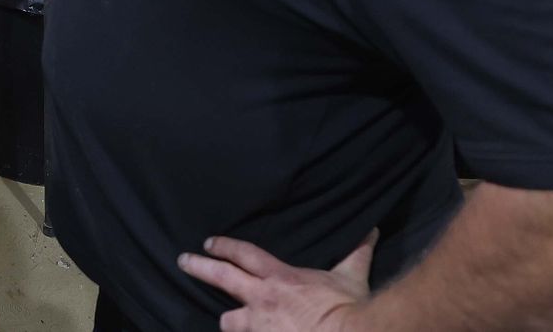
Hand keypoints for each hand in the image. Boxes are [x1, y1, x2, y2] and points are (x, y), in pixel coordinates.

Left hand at [177, 230, 376, 331]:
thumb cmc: (348, 308)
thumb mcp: (351, 276)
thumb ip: (357, 252)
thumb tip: (370, 230)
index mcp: (279, 279)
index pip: (243, 254)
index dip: (224, 246)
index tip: (208, 243)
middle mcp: (262, 300)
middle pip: (221, 278)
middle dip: (199, 268)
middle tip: (182, 261)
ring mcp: (261, 327)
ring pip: (230, 321)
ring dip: (229, 320)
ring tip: (226, 321)